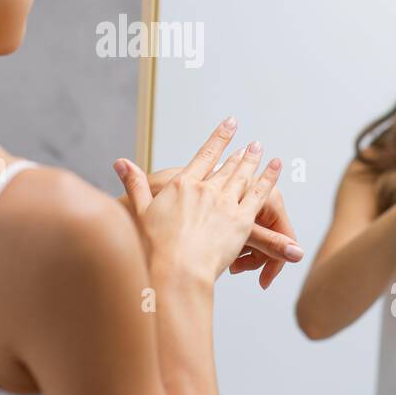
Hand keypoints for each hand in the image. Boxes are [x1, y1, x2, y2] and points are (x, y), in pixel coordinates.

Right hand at [113, 118, 286, 283]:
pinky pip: (259, 194)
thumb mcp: (140, 211)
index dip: (219, 139)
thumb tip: (119, 162)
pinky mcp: (241, 220)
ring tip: (260, 149)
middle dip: (239, 152)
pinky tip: (276, 167)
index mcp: (182, 186)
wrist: (175, 270)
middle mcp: (205, 189)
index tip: (230, 124)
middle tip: (250, 143)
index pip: (204, 156)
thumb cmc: (154, 247)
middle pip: (227, 165)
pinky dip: (269, 178)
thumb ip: (134, 184)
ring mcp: (224, 203)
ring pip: (244, 176)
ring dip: (253, 160)